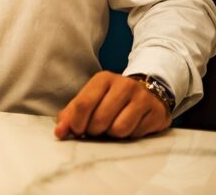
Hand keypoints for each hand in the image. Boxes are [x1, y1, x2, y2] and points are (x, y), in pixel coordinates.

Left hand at [54, 71, 170, 139]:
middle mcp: (124, 84)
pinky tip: (131, 127)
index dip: (76, 123)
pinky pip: (136, 134)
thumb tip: (59, 132)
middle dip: (94, 131)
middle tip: (97, 130)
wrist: (148, 92)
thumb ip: (71, 114)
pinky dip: (130, 136)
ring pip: (119, 129)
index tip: (77, 131)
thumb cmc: (112, 99)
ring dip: (112, 134)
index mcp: (103, 79)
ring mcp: (143, 97)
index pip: (83, 104)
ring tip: (113, 127)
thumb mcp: (91, 100)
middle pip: (100, 119)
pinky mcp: (156, 112)